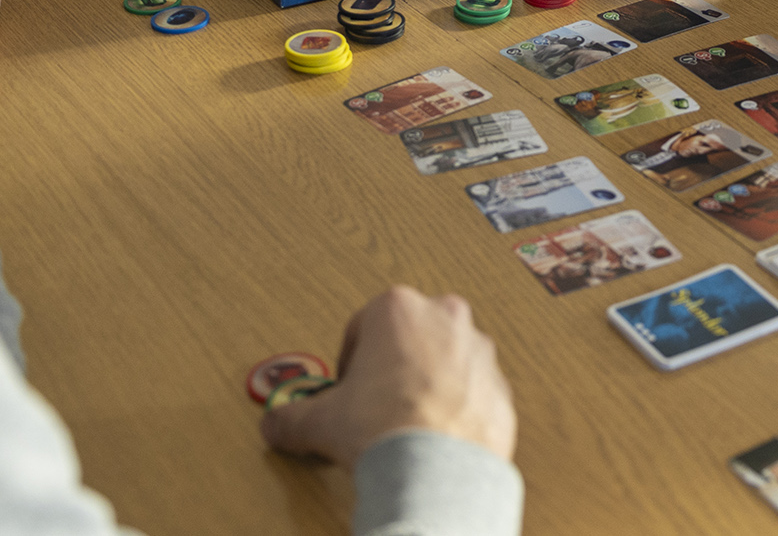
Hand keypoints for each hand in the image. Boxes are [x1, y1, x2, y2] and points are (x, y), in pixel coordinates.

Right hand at [262, 287, 515, 470]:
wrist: (435, 468)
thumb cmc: (385, 429)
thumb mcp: (319, 420)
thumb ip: (290, 415)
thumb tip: (277, 423)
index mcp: (398, 308)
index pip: (363, 325)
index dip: (350, 361)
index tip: (346, 386)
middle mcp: (445, 318)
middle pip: (409, 336)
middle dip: (392, 364)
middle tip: (374, 400)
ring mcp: (479, 350)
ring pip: (446, 359)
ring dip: (428, 382)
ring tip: (406, 420)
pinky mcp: (500, 386)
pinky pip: (472, 391)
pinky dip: (455, 407)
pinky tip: (435, 435)